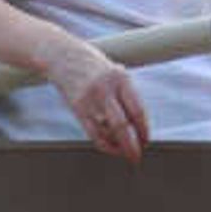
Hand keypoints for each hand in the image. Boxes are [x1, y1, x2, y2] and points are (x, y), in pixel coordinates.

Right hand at [48, 40, 150, 160]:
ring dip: (118, 146)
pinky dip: (103, 144)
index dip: (143, 129)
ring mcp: (89, 99)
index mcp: (121, 78)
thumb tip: (139, 123)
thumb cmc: (95, 66)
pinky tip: (111, 147)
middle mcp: (105, 89)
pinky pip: (92, 132)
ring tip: (125, 152)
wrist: (63, 56)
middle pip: (121, 125)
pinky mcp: (77, 107)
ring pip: (106, 131)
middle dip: (131, 144)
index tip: (147, 140)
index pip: (137, 110)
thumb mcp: (117, 72)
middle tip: (137, 155)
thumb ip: (127, 94)